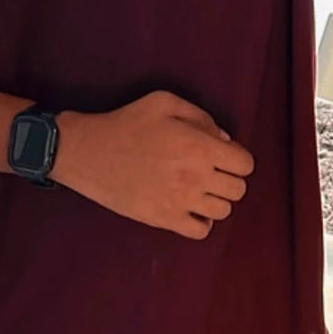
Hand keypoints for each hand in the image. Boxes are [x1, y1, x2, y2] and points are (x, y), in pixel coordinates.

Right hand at [53, 92, 254, 240]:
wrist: (88, 152)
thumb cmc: (126, 123)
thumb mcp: (164, 102)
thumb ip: (201, 117)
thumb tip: (224, 139)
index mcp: (199, 146)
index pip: (245, 164)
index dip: (237, 159)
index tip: (222, 156)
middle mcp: (195, 176)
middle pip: (238, 190)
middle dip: (230, 179)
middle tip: (211, 172)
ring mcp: (180, 201)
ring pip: (223, 211)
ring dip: (216, 199)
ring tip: (198, 190)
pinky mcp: (164, 219)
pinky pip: (201, 231)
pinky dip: (201, 221)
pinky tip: (189, 208)